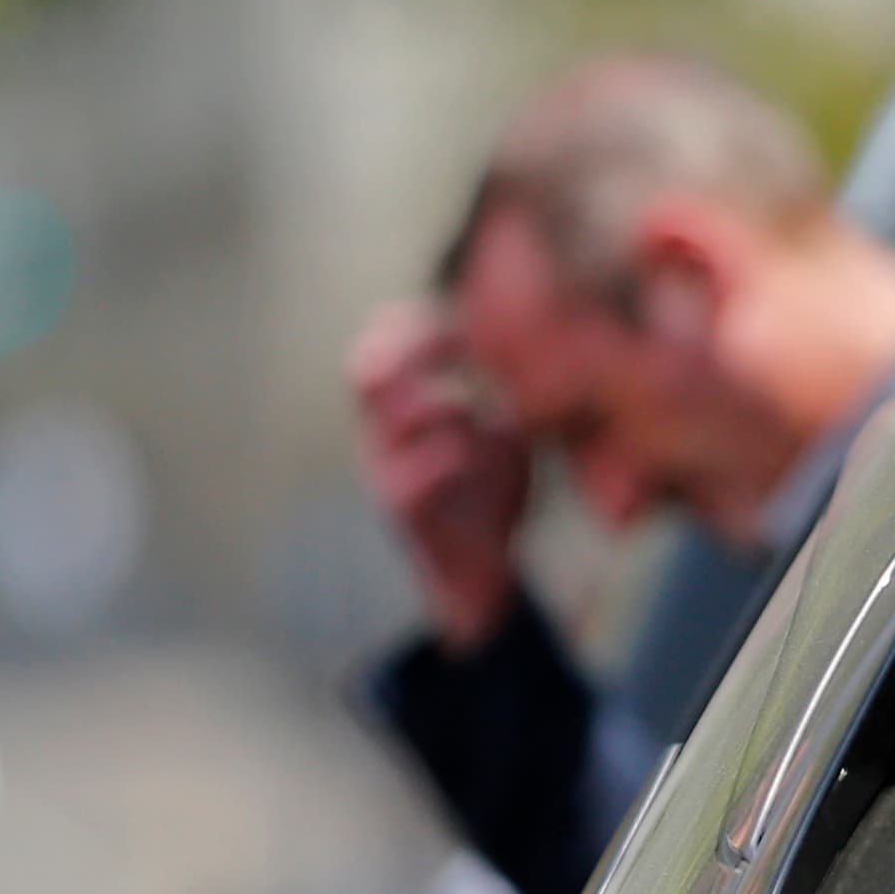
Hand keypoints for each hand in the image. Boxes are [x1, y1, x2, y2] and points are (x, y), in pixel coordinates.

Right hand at [350, 301, 530, 650]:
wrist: (479, 573)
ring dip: (444, 401)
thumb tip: (528, 349)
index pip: (377, 346)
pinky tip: (485, 453)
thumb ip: (499, 395)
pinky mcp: (406, 510)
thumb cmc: (486, 493)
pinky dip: (458, 454)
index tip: (461, 320)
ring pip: (394, 414)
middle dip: (417, 347)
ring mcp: (387, 472)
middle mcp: (381, 436)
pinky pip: (419, 472)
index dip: (413, 322)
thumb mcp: (497, 433)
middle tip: (463, 346)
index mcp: (397, 412)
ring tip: (475, 411)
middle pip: (365, 369)